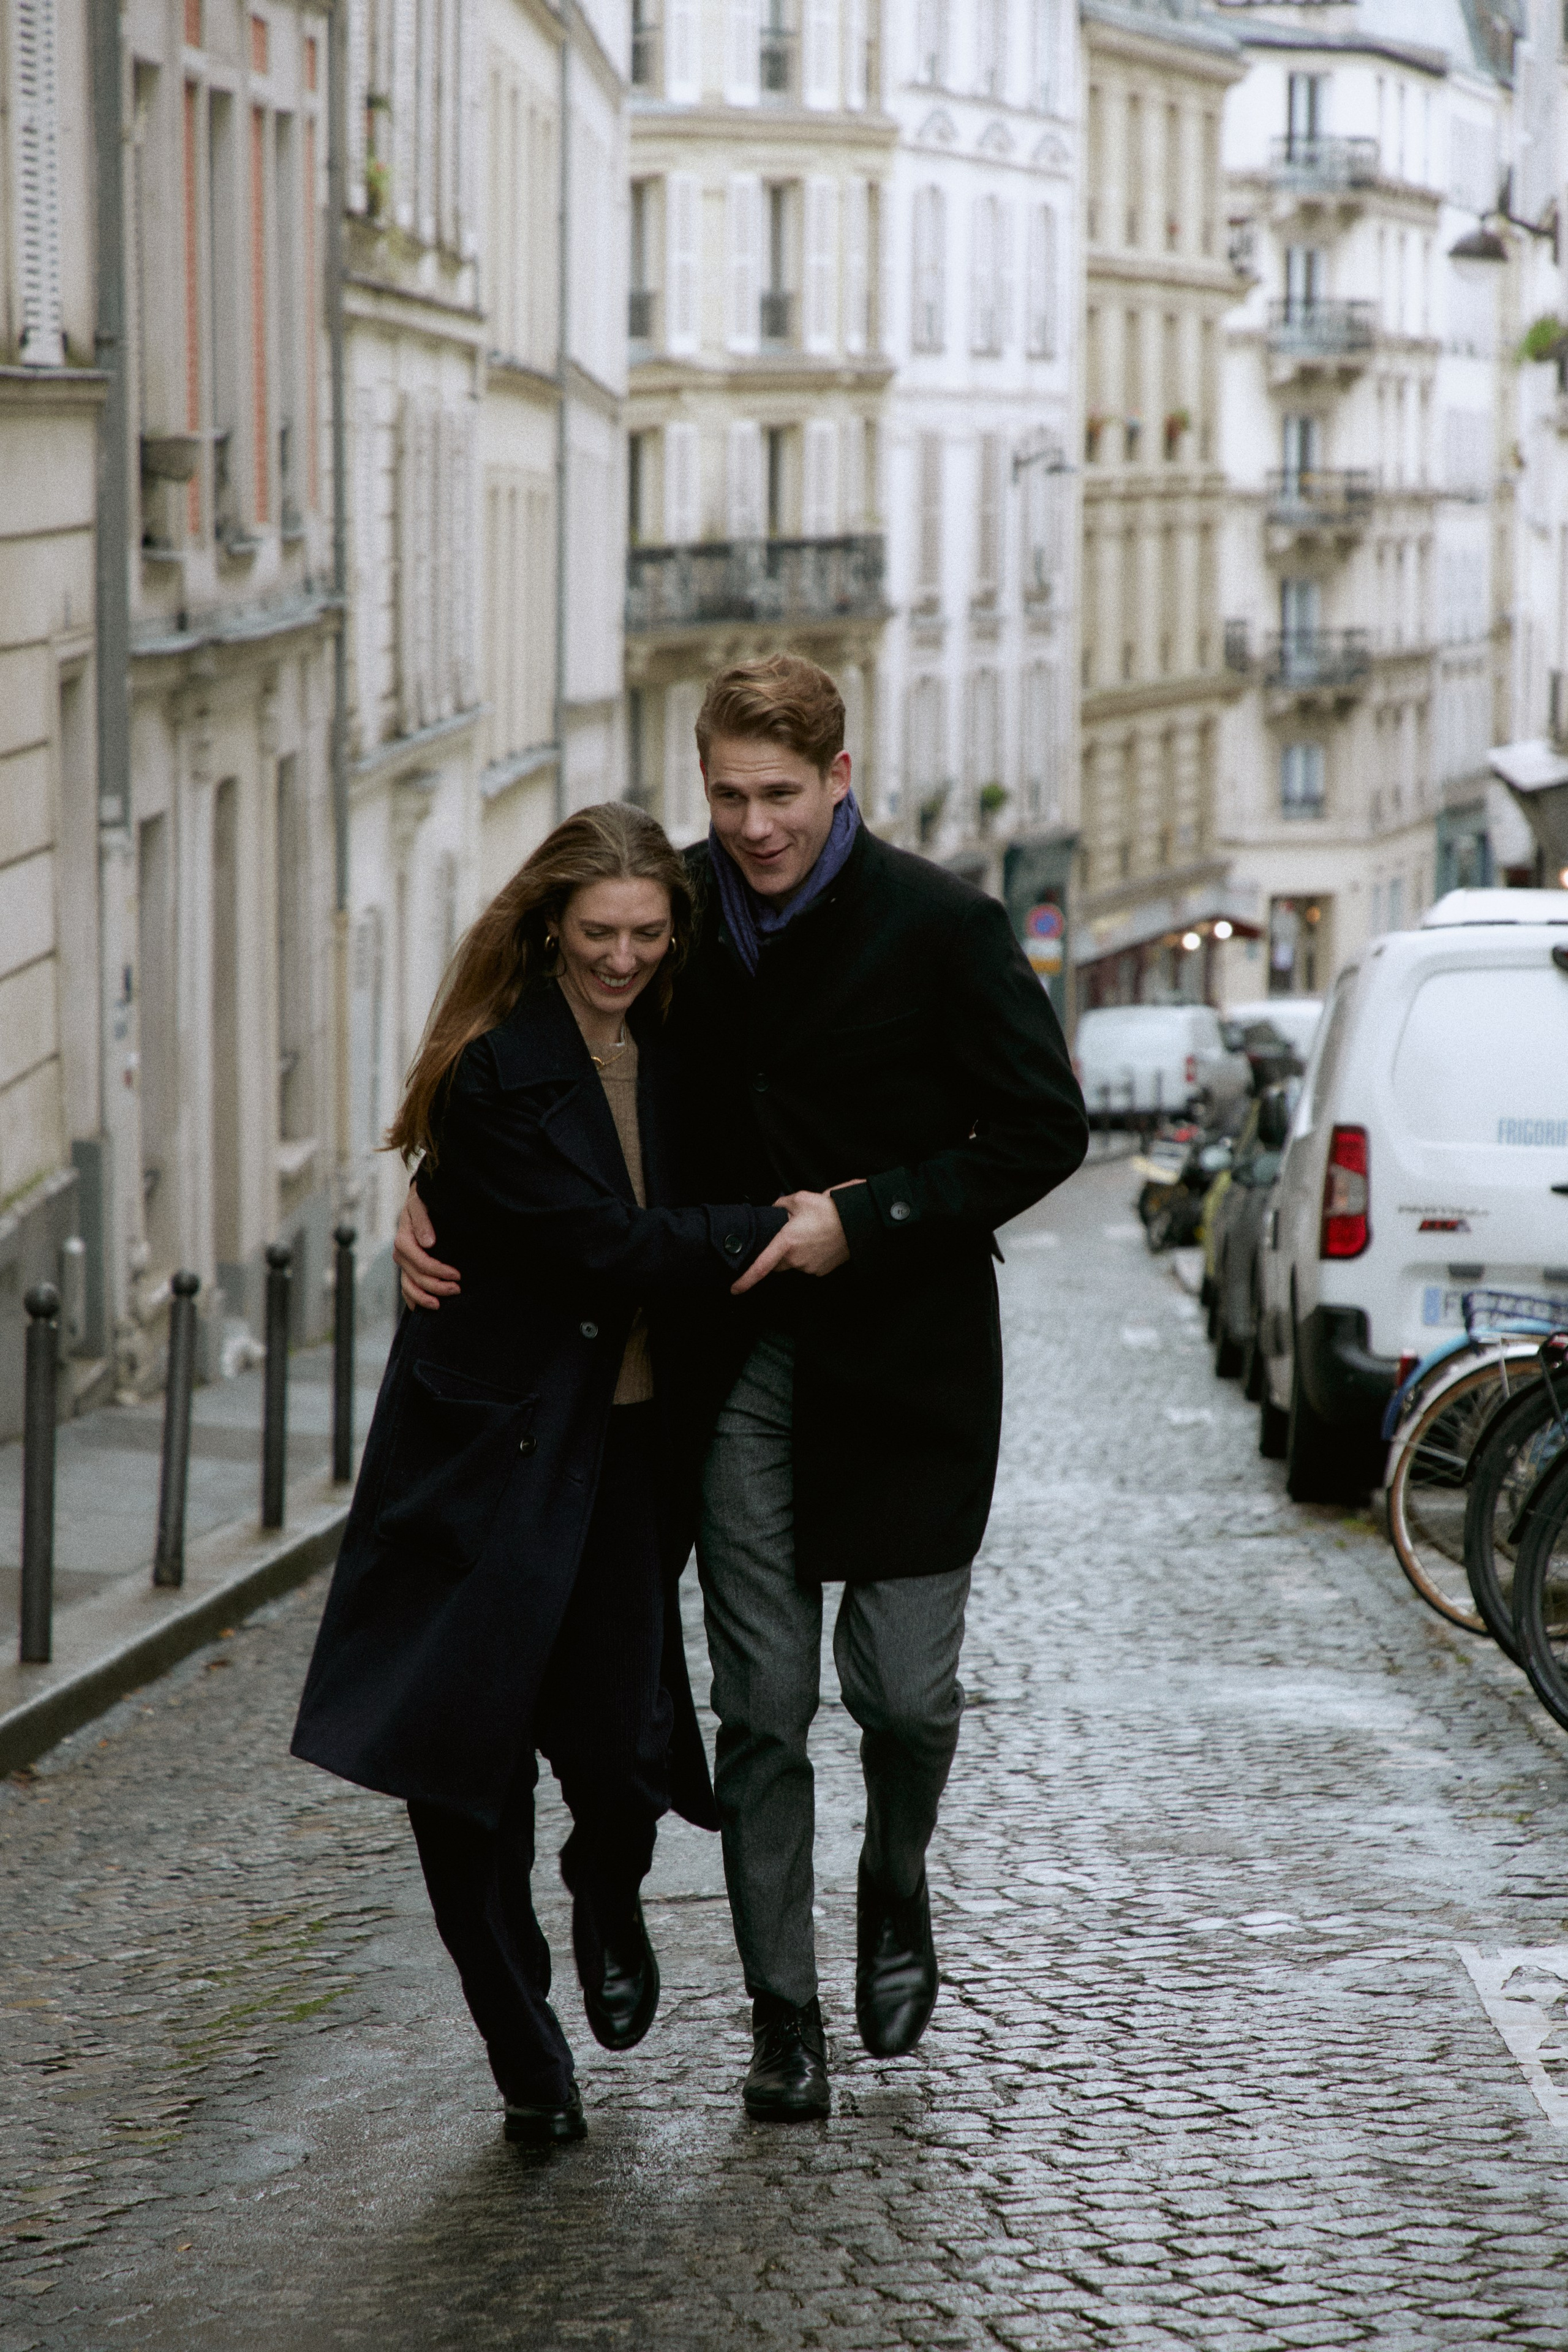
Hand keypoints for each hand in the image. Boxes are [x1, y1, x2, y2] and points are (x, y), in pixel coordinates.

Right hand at [394, 1182, 461, 1309]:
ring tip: (440, 1305)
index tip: (457, 1275)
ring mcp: (403, 1263)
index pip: (421, 1262)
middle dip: (437, 1286)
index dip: (439, 1271)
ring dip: (424, 1298)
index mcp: (404, 1239)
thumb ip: (423, 1221)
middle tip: (457, 1289)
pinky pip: (406, 1288)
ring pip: (409, 1287)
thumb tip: (428, 1243)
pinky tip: (424, 1308)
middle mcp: (400, 1254)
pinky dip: (413, 1299)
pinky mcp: (406, 1268)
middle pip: (417, 1277)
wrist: (419, 1201)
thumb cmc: (423, 1201)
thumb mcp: (421, 1203)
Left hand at [730, 1183, 862, 1294]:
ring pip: (792, 1265)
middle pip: (776, 1264)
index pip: (761, 1266)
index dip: (746, 1280)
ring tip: (809, 1235)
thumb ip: (780, 1206)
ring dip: (794, 1254)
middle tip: (789, 1236)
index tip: (734, 1289)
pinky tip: (818, 1243)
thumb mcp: (799, 1199)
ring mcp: (809, 1267)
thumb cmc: (828, 1210)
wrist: (857, 1222)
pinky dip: (808, 1257)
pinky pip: (807, 1266)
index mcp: (786, 1242)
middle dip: (776, 1254)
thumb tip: (774, 1211)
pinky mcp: (821, 1271)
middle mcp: (796, 1259)